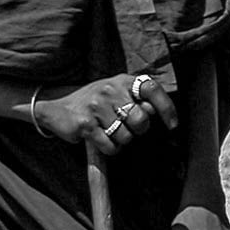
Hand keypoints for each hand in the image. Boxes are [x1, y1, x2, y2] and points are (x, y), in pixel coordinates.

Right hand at [32, 72, 176, 153]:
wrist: (57, 106)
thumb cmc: (96, 102)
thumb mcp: (117, 93)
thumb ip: (138, 100)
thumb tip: (158, 114)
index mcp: (122, 81)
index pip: (152, 89)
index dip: (166, 108)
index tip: (173, 125)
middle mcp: (110, 90)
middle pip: (141, 121)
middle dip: (138, 131)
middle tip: (126, 127)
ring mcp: (97, 106)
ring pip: (126, 137)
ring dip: (121, 141)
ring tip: (109, 131)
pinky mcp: (85, 124)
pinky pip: (110, 146)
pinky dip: (110, 148)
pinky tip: (100, 139)